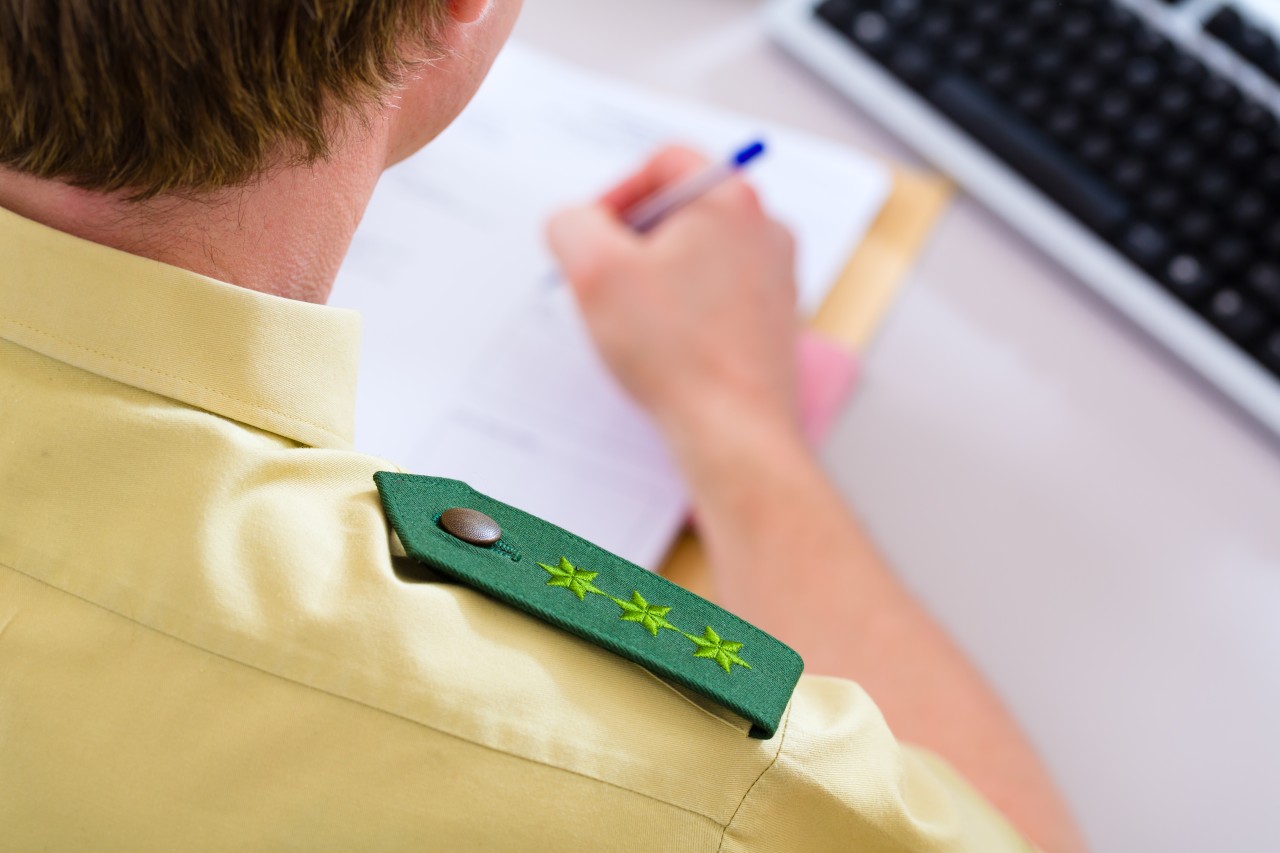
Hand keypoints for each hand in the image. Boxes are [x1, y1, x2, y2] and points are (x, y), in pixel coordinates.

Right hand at [546, 146, 800, 451]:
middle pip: (681, 209)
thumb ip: (571, 224)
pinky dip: (683, 311)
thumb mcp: (593, 270)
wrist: (735, 430)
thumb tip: (574, 224)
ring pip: (697, 255)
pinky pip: (715, 296)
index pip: (663, 162)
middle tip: (605, 282)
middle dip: (632, 241)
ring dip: (656, 278)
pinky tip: (664, 347)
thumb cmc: (677, 352)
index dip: (616, 193)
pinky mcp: (772, 321)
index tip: (593, 238)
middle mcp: (765, 230)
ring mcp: (775, 277)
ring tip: (634, 321)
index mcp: (731, 200)